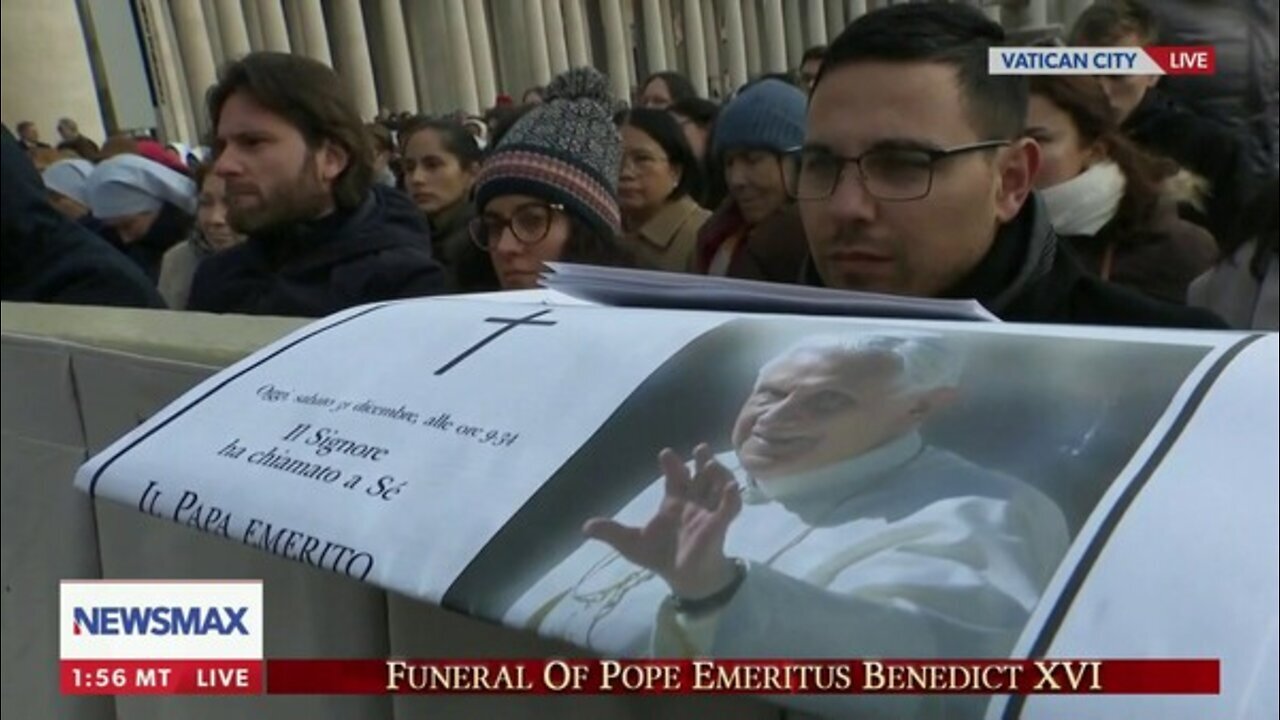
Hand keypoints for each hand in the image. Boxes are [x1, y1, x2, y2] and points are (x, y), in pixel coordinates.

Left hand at [584, 444, 742, 598]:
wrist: (683, 578)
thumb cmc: (661, 556)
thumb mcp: (632, 544)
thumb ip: (611, 533)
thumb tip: (584, 527)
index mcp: (674, 501)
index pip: (675, 476)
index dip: (672, 464)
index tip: (666, 454)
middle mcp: (693, 502)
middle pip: (701, 475)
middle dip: (703, 460)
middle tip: (701, 448)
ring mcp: (709, 512)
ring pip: (718, 485)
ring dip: (718, 473)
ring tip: (712, 464)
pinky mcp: (720, 526)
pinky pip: (730, 508)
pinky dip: (732, 497)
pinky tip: (731, 487)